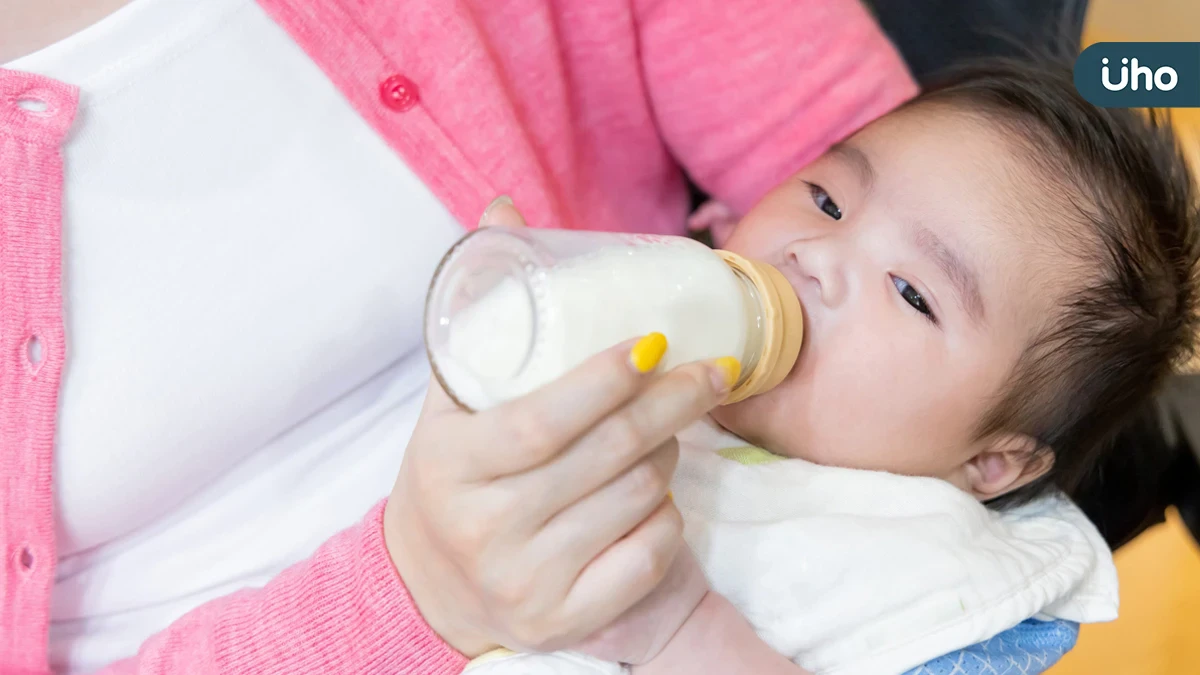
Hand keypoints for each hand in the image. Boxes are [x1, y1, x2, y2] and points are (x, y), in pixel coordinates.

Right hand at [384, 197, 738, 657]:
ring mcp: (523, 581)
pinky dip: (667, 520)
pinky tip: (657, 498)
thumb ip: (485, 310)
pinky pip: (646, 559)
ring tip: (666, 432)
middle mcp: (482, 529)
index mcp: (450, 464)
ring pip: (637, 502)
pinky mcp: (560, 620)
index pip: (542, 422)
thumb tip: (505, 209)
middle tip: (713, 370)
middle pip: (606, 458)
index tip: (653, 343)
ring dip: (669, 457)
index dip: (603, 381)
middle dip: (672, 405)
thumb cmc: (457, 470)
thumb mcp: (455, 395)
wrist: (434, 582)